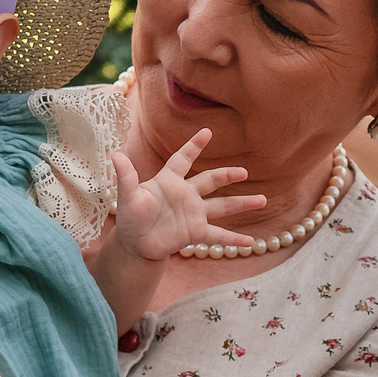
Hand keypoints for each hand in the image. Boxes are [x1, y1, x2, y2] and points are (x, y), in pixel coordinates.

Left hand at [111, 128, 265, 260]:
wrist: (135, 244)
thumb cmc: (131, 217)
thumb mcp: (127, 197)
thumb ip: (126, 176)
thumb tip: (115, 154)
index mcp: (169, 181)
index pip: (182, 159)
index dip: (193, 146)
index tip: (207, 132)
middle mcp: (186, 195)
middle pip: (210, 181)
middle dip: (227, 176)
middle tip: (243, 172)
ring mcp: (193, 214)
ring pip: (221, 206)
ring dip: (241, 204)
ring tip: (262, 200)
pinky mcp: (195, 233)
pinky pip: (218, 235)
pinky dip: (234, 239)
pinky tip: (251, 242)